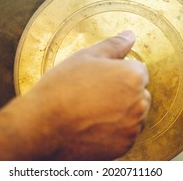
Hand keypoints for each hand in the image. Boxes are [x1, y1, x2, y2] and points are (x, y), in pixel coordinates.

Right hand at [25, 30, 150, 159]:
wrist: (42, 126)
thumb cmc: (62, 88)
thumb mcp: (86, 57)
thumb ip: (114, 45)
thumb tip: (130, 35)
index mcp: (134, 77)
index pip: (138, 70)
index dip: (118, 72)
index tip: (100, 78)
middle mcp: (139, 103)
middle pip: (139, 93)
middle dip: (124, 92)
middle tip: (94, 94)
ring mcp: (132, 128)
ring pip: (133, 115)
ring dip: (121, 112)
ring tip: (92, 111)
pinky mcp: (123, 147)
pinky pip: (125, 134)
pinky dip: (114, 130)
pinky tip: (92, 125)